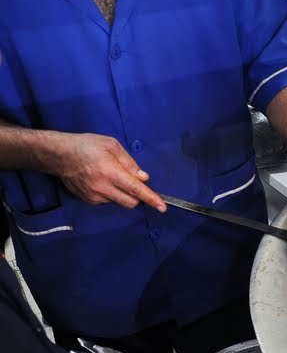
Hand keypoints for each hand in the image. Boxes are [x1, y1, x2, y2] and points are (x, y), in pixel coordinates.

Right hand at [50, 133, 164, 210]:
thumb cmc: (86, 146)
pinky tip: (102, 180)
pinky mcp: (88, 200)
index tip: (162, 207)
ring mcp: (94, 196)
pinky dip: (112, 193)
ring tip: (111, 175)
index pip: (136, 190)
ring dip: (123, 193)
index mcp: (110, 172)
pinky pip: (108, 200)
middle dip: (138, 195)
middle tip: (133, 181)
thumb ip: (130, 163)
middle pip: (131, 202)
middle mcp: (102, 188)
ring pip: (119, 201)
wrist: (59, 155)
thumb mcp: (112, 146)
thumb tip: (143, 178)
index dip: (151, 199)